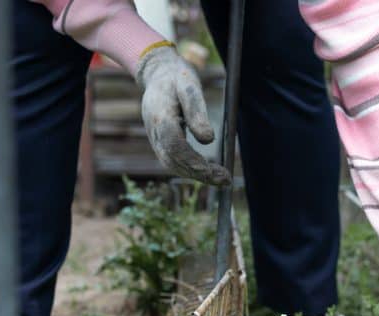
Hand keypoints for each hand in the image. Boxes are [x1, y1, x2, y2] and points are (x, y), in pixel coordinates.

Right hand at [135, 45, 229, 184]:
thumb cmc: (177, 77)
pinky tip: (208, 172)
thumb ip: (197, 111)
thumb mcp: (189, 86)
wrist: (158, 74)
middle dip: (199, 173)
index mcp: (160, 116)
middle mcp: (154, 131)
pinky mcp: (160, 141)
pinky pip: (172, 161)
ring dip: (196, 175)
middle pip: (173, 160)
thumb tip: (207, 140)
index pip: (174, 146)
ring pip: (172, 164)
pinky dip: (190, 170)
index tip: (213, 170)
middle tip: (224, 180)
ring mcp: (154, 138)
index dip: (193, 161)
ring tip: (221, 179)